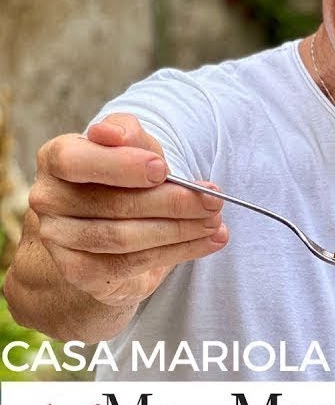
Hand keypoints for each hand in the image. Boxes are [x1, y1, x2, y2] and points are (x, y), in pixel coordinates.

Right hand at [28, 113, 228, 307]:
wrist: (118, 223)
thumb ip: (129, 135)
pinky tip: (207, 242)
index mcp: (56, 159)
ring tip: (215, 222)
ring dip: (180, 230)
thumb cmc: (130, 175)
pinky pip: (132, 264)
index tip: (162, 169)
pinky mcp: (79, 271)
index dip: (120, 166)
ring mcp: (59, 238)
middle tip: (213, 201)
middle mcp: (49, 199)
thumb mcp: (136, 147)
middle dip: (172, 203)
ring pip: (124, 238)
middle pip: (113, 204)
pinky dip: (177, 253)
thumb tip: (111, 133)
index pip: (74, 161)